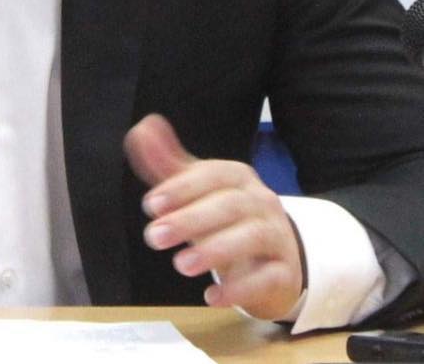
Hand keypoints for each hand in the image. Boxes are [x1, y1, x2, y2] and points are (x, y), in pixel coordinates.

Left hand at [123, 113, 303, 320]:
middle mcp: (262, 202)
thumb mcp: (196, 189)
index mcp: (238, 177)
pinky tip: (211, 298)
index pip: (212, 175)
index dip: (181, 188)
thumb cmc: (225, 217)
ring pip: (252, 237)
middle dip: (190, 220)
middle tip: (154, 237)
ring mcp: (278, 237)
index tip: (151, 205)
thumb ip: (167, 162)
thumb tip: (142, 128)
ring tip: (181, 265)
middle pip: (229, 205)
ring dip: (215, 250)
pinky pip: (268, 278)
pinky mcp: (284, 273)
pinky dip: (240, 288)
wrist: (274, 256)